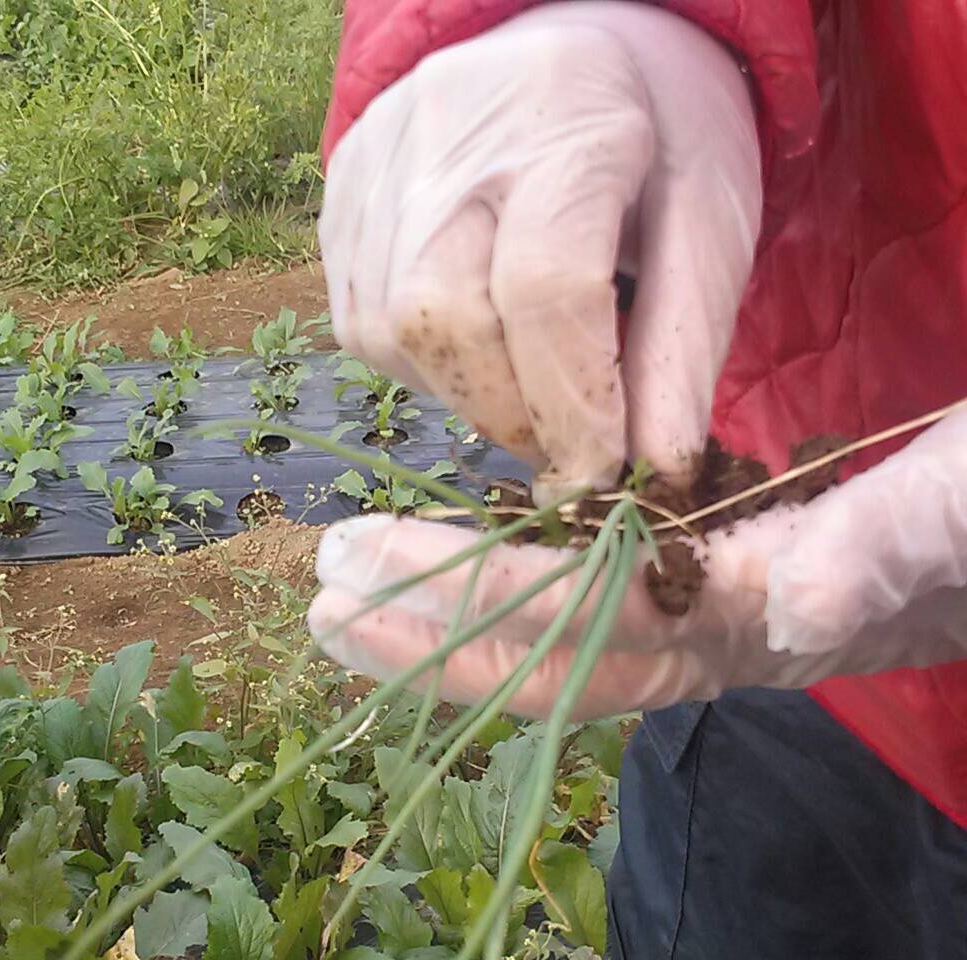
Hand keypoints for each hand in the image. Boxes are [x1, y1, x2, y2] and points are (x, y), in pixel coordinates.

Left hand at [309, 409, 966, 719]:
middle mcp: (714, 640)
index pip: (591, 618)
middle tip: (320, 594)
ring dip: (443, 626)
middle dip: (429, 633)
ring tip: (340, 594)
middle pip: (548, 659)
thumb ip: (900, 540)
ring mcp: (700, 626)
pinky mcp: (696, 596)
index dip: (474, 595)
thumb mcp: (961, 497)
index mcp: (760, 612)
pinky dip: (496, 599)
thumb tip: (799, 600)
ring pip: (551, 650)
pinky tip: (436, 570)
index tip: (369, 563)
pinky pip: (578, 616)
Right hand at [319, 2, 760, 494]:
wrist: (570, 31)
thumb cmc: (657, 130)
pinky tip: (474, 342)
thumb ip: (683, 342)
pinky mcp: (339, 188)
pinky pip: (357, 319)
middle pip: (441, 316)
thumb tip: (658, 468)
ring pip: (387, 329)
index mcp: (566, 118)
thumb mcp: (708, 216)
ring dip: (463, 393)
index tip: (604, 473)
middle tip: (564, 439)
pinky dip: (420, 363)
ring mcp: (377, 158)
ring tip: (524, 381)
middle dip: (508, 412)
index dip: (572, 405)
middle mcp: (449, 131)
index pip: (544, 288)